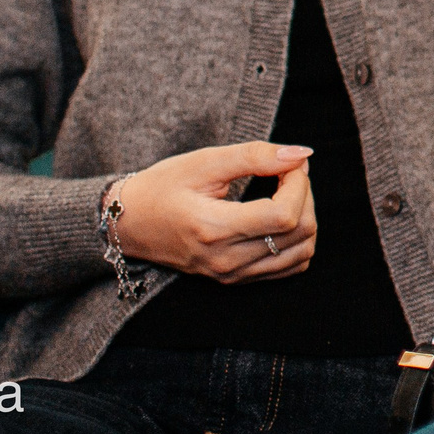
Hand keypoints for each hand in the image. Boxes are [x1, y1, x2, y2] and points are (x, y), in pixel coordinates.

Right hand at [108, 142, 316, 282]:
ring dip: (305, 218)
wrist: (128, 224)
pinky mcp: (235, 279)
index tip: (290, 164)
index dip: (299, 185)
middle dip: (305, 196)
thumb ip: (254, 156)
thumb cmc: (162, 187)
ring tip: (285, 193)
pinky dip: (296, 241)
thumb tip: (301, 154)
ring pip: (300, 254)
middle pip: (299, 234)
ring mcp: (231, 274)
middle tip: (288, 172)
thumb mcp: (204, 162)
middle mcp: (225, 260)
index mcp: (214, 229)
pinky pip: (287, 268)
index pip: (284, 216)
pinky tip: (280, 216)